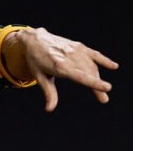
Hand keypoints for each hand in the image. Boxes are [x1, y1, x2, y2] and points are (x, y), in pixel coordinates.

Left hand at [4, 27, 118, 111]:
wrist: (36, 40)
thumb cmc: (36, 61)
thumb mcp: (40, 77)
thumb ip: (49, 93)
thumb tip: (49, 109)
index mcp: (59, 65)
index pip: (80, 76)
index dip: (94, 82)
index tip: (107, 88)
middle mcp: (69, 57)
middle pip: (88, 73)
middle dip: (97, 86)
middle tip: (104, 100)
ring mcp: (75, 50)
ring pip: (92, 66)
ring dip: (99, 78)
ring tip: (104, 91)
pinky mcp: (79, 46)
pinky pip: (94, 54)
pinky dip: (104, 60)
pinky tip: (114, 66)